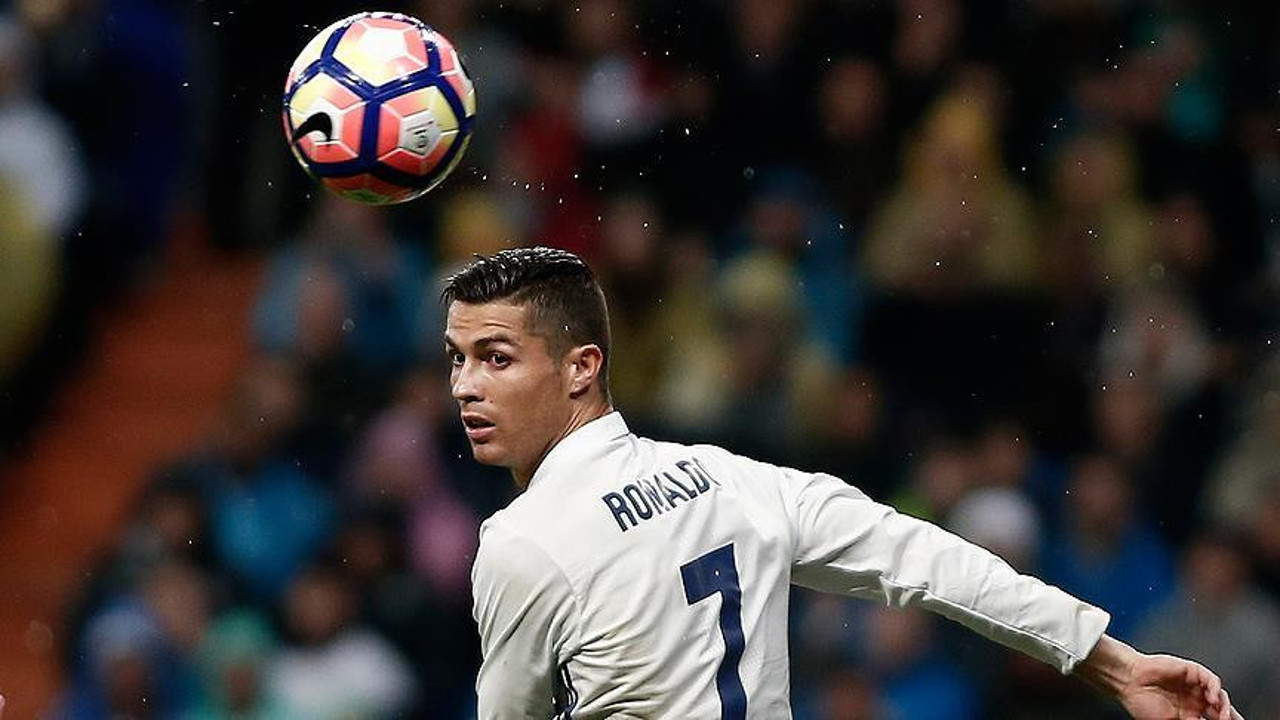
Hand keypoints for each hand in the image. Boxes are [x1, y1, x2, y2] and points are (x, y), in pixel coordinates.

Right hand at [1117, 653, 1240, 719]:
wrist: (1128, 682)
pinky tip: (1212, 699)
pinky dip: (1216, 689)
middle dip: (1229, 717)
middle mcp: (1195, 700)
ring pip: (1219, 695)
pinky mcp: (1192, 672)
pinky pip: (1212, 680)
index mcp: (1189, 714)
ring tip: (1222, 716)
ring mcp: (1194, 686)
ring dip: (1224, 706)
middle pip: (1220, 709)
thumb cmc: (1142, 704)